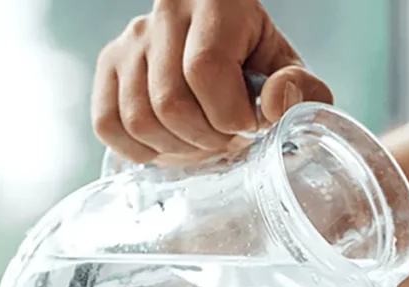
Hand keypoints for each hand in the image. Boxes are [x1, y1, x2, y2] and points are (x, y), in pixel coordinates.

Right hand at [92, 0, 333, 165]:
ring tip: (202, 142)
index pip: (205, 70)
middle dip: (206, 139)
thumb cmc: (255, 57)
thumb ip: (300, 87)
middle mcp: (164, 15)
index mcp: (215, 3)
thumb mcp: (288, 66)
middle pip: (170, 103)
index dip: (230, 114)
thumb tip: (275, 105)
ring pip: (139, 119)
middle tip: (227, 139)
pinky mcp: (109, 64)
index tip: (249, 124)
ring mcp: (130, 40)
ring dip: (176, 149)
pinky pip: (107, 124)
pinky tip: (169, 145)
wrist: (219, 37)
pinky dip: (139, 150)